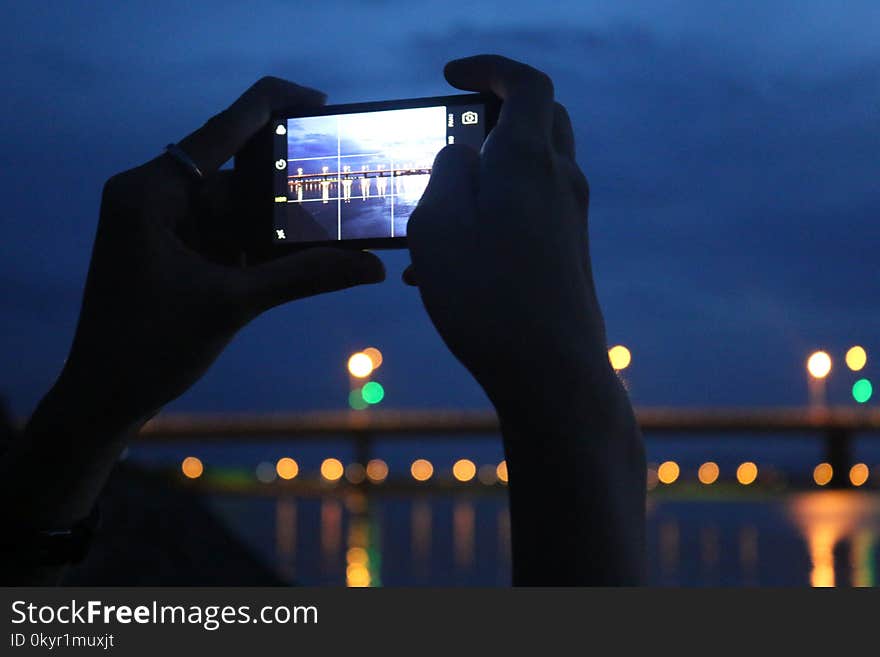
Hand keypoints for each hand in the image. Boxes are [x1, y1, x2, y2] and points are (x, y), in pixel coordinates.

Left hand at [61, 77, 384, 428]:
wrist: (103, 399)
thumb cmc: (147, 349)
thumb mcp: (232, 306)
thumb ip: (304, 277)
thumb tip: (372, 266)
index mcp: (150, 192)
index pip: (221, 130)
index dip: (275, 107)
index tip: (322, 102)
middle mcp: (153, 197)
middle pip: (234, 174)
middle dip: (284, 190)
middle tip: (337, 195)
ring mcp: (163, 225)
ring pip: (235, 209)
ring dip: (274, 227)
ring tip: (326, 236)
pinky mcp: (173, 251)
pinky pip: (226, 234)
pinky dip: (258, 247)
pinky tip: (293, 260)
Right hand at [407, 55, 611, 410]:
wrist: (551, 372)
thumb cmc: (487, 297)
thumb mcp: (439, 223)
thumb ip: (447, 171)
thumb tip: (463, 155)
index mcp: (527, 160)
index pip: (526, 84)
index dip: (490, 68)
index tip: (452, 74)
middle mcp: (558, 181)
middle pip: (540, 120)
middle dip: (495, 115)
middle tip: (452, 132)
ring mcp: (569, 219)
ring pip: (528, 173)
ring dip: (483, 179)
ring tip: (431, 222)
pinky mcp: (568, 254)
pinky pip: (529, 215)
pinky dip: (492, 218)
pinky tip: (447, 267)